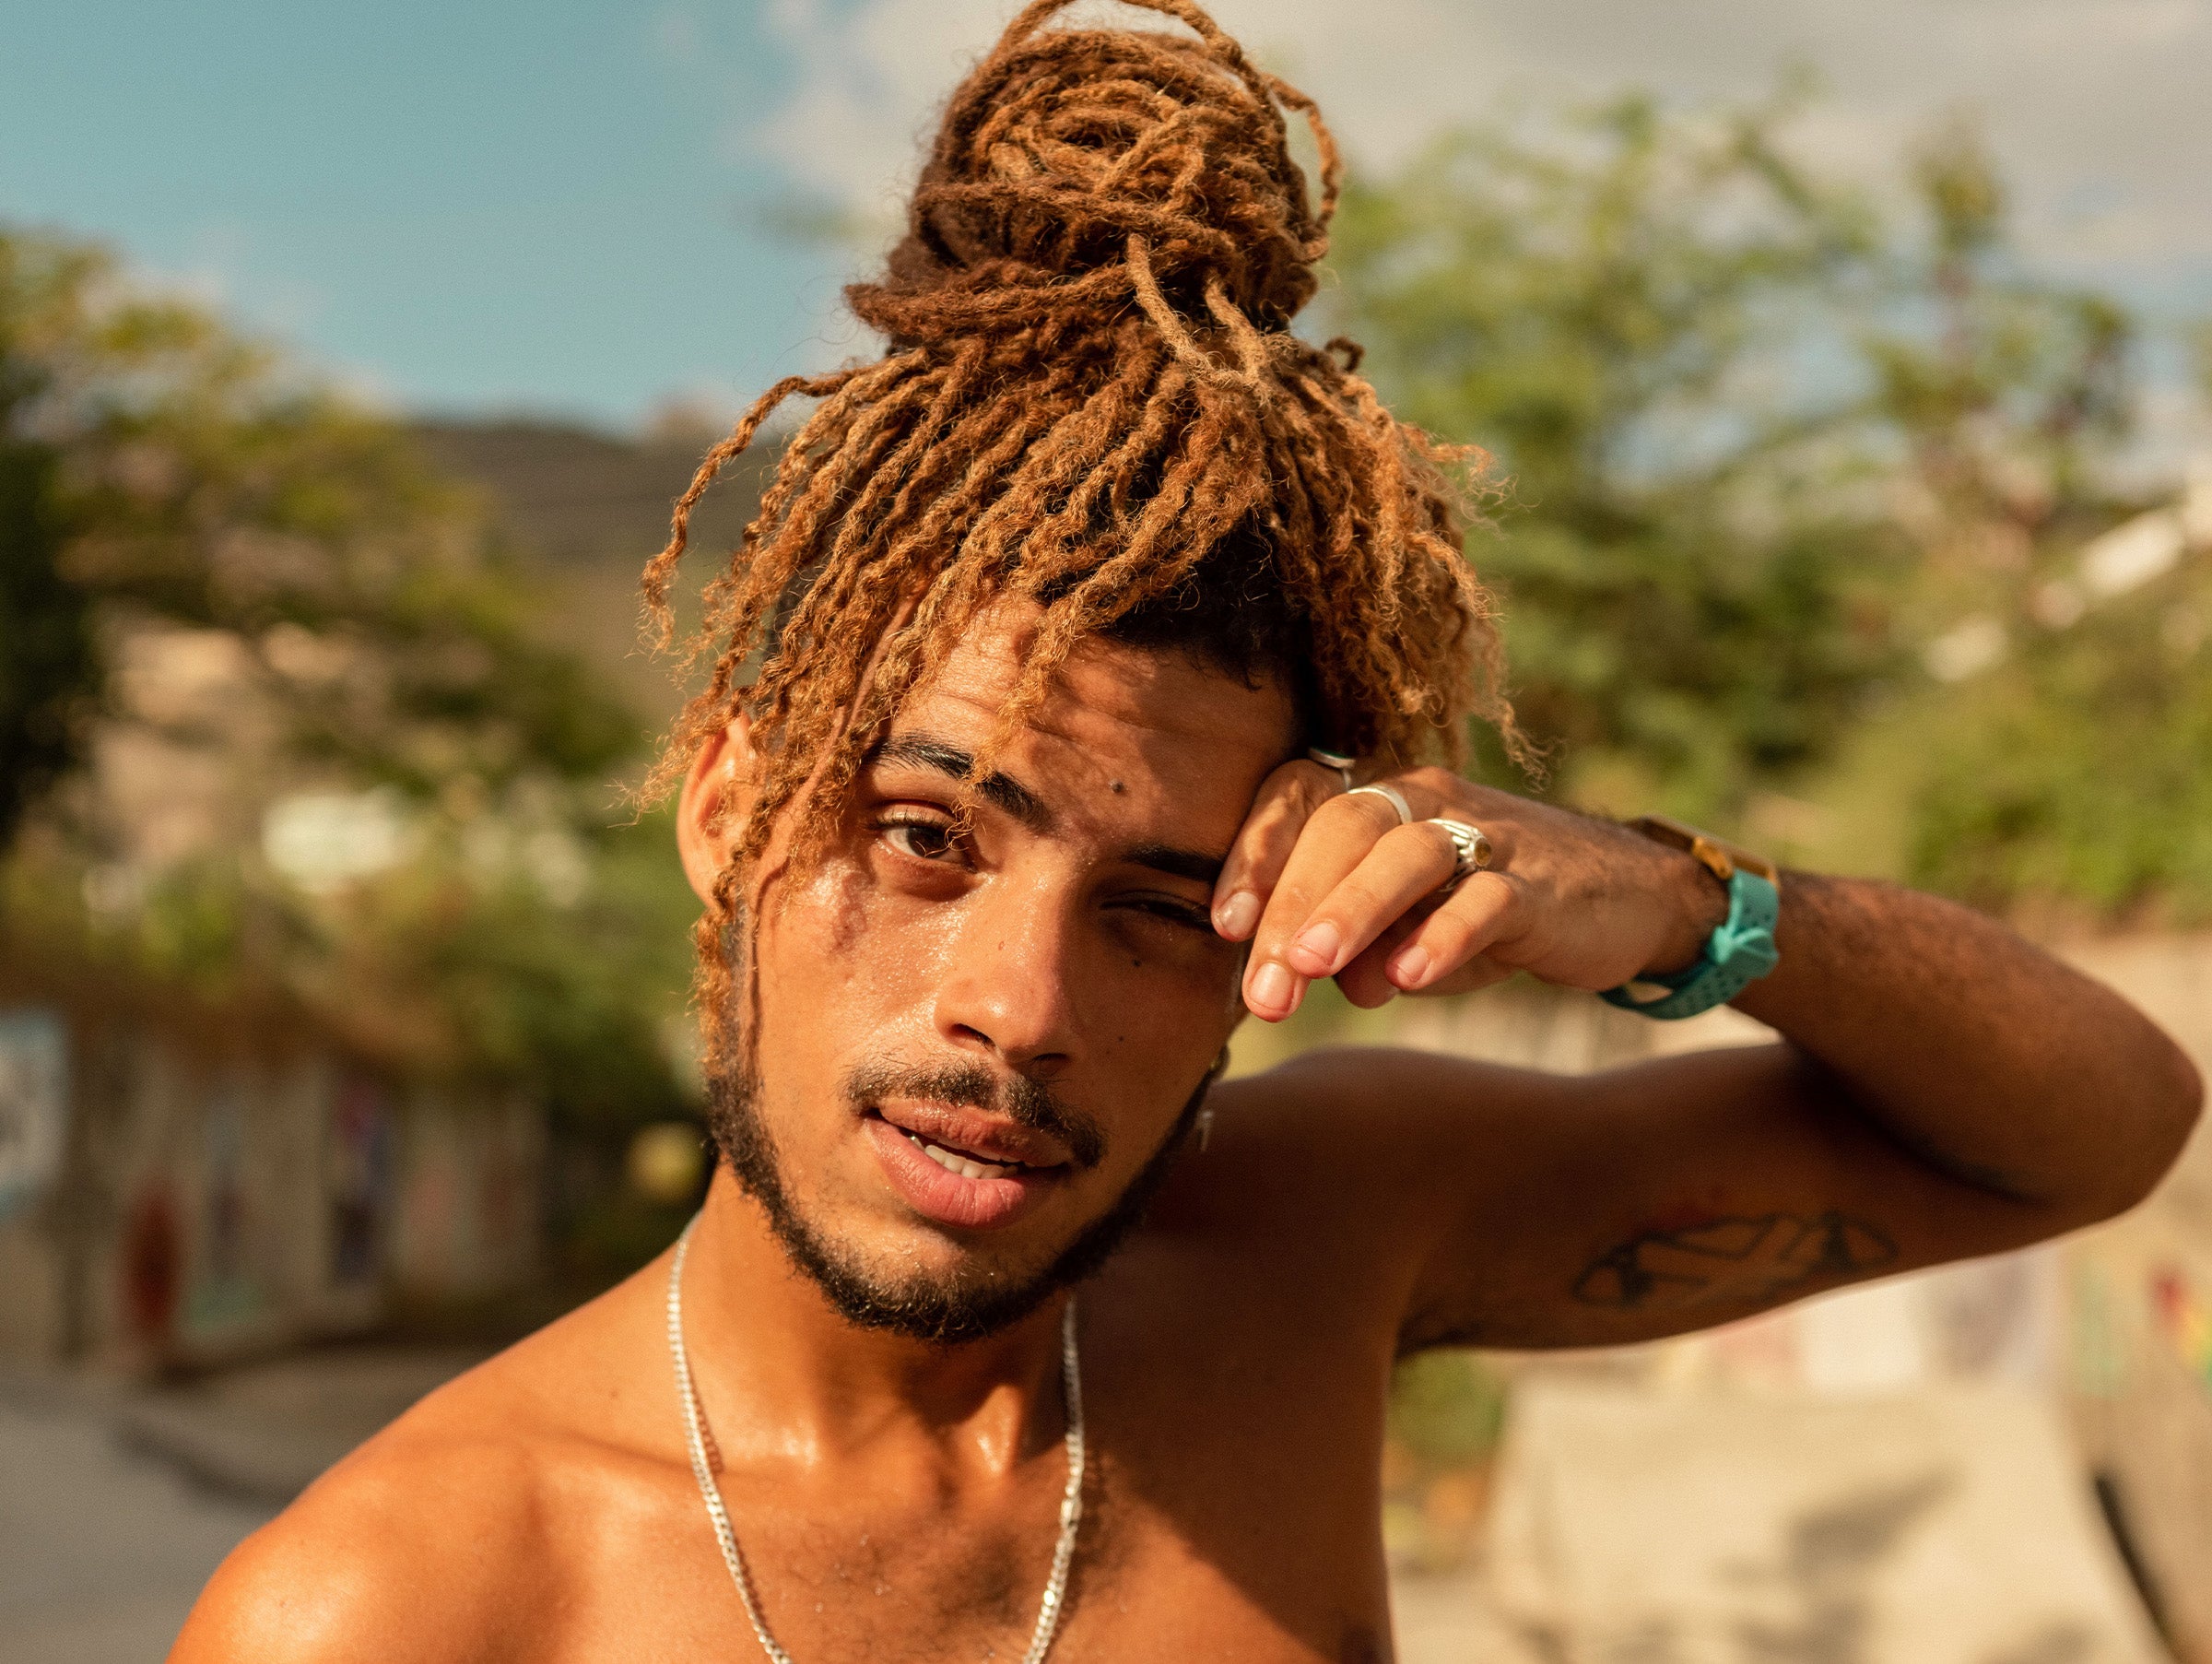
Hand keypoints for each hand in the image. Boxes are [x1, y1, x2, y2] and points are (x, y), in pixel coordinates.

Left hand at [1209, 764, 1730, 1021]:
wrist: (1622, 899)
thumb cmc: (1484, 912)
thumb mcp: (1407, 932)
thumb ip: (1355, 950)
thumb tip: (1310, 981)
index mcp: (1380, 803)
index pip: (1301, 798)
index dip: (1256, 853)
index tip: (1223, 927)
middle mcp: (1427, 801)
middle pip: (1344, 828)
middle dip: (1293, 907)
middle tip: (1265, 992)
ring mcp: (1489, 836)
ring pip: (1409, 852)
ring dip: (1354, 909)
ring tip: (1314, 969)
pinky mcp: (1542, 883)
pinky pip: (1489, 900)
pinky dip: (1445, 937)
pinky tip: (1410, 978)